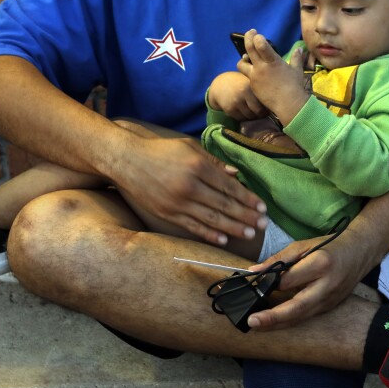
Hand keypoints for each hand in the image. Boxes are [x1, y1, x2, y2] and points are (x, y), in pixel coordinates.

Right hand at [109, 132, 267, 245]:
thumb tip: (235, 175)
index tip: (262, 208)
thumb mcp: (188, 147)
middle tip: (263, 226)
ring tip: (249, 234)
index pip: (229, 187)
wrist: (125, 160)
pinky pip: (192, 227)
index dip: (248, 199)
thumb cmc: (160, 151)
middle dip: (246, 216)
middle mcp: (189, 185)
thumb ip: (213, 161)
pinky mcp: (167, 213)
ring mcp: (177, 202)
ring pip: (211, 219)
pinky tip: (223, 239)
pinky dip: (209, 234)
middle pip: (224, 205)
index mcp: (197, 166)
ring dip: (233, 228)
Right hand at [207, 71, 268, 121]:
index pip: (265, 103)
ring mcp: (236, 102)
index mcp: (252, 86)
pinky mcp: (230, 109)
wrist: (221, 84)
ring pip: (250, 117)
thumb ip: (261, 91)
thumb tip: (275, 104)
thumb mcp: (251, 83)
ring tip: (251, 112)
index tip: (268, 108)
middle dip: (261, 115)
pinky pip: (240, 118)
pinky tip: (242, 111)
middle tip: (261, 113)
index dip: (268, 108)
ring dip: (252, 117)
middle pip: (259, 112)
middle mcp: (245, 93)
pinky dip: (243, 117)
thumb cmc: (241, 83)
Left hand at [237, 29, 309, 124]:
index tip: (257, 34)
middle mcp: (261, 67)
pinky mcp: (252, 86)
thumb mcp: (297, 70)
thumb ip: (296, 58)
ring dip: (243, 58)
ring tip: (247, 57)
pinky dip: (250, 72)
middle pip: (249, 49)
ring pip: (241, 63)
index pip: (260, 45)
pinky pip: (247, 76)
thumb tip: (299, 49)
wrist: (288, 104)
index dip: (256, 38)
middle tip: (249, 33)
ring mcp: (255, 77)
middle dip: (248, 38)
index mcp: (273, 61)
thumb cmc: (294, 86)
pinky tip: (256, 73)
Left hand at [245, 230, 374, 329]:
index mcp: (320, 265)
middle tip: (252, 322)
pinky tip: (273, 322)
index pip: (289, 280)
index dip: (269, 284)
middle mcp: (327, 286)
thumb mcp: (304, 245)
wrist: (361, 252)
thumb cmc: (331, 246)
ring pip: (301, 317)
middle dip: (273, 318)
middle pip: (297, 307)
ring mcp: (330, 300)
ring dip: (278, 324)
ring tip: (257, 326)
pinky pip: (306, 316)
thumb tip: (255, 271)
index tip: (251, 286)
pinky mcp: (330, 307)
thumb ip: (279, 259)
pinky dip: (289, 320)